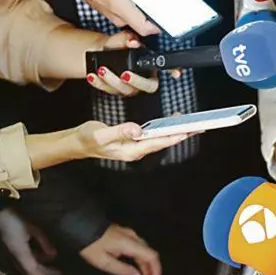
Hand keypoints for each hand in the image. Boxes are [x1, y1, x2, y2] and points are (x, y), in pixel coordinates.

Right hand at [0, 208, 62, 274]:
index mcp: (19, 252)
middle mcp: (15, 256)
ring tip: (58, 272)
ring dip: (43, 270)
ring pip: (30, 267)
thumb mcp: (31, 227)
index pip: (33, 272)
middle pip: (32, 273)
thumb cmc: (13, 216)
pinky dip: (38, 261)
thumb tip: (53, 255)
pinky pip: (26, 259)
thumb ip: (43, 241)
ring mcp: (13, 253)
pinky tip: (48, 258)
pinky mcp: (12, 249)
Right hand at [57, 0, 159, 35]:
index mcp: (119, 7)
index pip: (145, 27)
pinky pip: (134, 7)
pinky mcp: (117, 6)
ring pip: (140, 13)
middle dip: (161, 9)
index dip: (161, 25)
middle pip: (146, 20)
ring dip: (154, 3)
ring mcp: (117, 12)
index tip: (173, 17)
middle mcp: (119, 14)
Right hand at [70, 121, 189, 162]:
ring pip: (159, 139)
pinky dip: (163, 129)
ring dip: (174, 132)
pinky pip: (152, 135)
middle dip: (180, 134)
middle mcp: (135, 150)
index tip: (186, 131)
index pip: (156, 143)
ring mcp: (135, 146)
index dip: (172, 137)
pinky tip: (170, 124)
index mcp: (130, 150)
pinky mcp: (133, 140)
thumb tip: (136, 129)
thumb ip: (119, 131)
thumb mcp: (101, 134)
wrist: (77, 143)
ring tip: (190, 125)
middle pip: (162, 142)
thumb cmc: (87, 139)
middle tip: (198, 128)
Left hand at [79, 224, 161, 274]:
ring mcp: (130, 236)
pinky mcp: (124, 237)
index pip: (151, 257)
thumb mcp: (103, 261)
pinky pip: (138, 252)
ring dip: (146, 271)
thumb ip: (122, 270)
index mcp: (130, 244)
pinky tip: (137, 274)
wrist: (80, 226)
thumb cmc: (90, 245)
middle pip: (149, 257)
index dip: (156, 272)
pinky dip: (140, 264)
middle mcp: (133, 238)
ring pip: (144, 255)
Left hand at [86, 31, 159, 95]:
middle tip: (120, 75)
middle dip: (126, 83)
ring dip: (110, 81)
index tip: (128, 73)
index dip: (141, 82)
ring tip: (102, 70)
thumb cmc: (118, 45)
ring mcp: (125, 87)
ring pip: (119, 90)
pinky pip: (106, 89)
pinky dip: (98, 82)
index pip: (151, 84)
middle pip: (134, 90)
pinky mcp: (112, 89)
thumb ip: (128, 39)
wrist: (104, 48)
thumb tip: (133, 42)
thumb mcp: (122, 39)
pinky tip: (92, 75)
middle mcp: (137, 83)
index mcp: (147, 72)